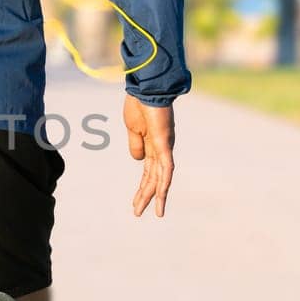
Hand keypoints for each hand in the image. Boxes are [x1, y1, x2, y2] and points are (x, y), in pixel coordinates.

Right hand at [123, 97, 175, 218]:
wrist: (145, 87)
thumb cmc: (138, 103)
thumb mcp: (132, 128)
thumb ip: (136, 145)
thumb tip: (138, 161)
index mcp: (152, 144)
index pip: (147, 171)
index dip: (142, 187)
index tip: (135, 203)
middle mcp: (161, 148)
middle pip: (154, 178)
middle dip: (146, 196)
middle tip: (137, 213)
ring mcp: (165, 146)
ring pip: (162, 177)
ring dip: (157, 196)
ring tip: (155, 213)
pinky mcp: (165, 143)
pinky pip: (167, 167)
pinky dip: (164, 183)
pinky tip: (161, 196)